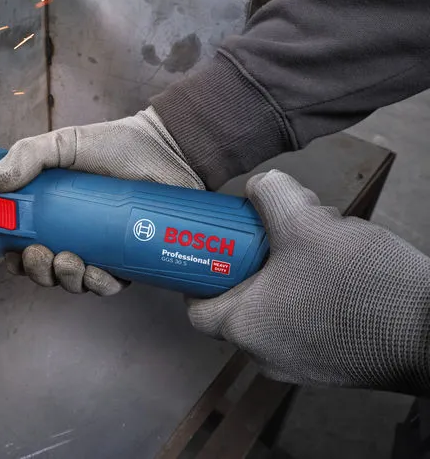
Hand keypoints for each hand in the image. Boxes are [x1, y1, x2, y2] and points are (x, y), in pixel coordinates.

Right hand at [0, 107, 203, 295]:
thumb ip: (29, 155)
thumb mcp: (65, 144)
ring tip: (68, 262)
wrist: (170, 150)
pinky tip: (94, 273)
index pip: (25, 243)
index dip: (15, 255)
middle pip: (47, 268)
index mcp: (55, 212)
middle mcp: (77, 234)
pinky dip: (98, 284)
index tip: (11, 253)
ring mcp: (104, 249)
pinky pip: (110, 284)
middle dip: (38, 270)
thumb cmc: (118, 145)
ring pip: (76, 281)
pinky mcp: (131, 259)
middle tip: (40, 254)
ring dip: (65, 279)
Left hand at [187, 170, 429, 392]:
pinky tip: (339, 271)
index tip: (213, 253)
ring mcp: (300, 367)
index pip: (197, 309)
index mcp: (244, 328)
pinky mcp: (334, 367)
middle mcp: (264, 356)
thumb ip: (271, 195)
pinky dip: (311, 298)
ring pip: (275, 313)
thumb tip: (261, 186)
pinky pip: (305, 327)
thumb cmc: (358, 282)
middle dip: (253, 265)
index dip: (199, 277)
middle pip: (240, 305)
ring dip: (286, 277)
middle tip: (271, 238)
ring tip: (314, 247)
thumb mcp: (306, 222)